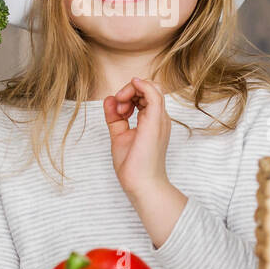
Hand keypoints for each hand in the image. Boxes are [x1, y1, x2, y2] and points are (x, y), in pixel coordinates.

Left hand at [104, 76, 170, 201]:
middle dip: (129, 91)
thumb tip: (110, 99)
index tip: (117, 110)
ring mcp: (159, 119)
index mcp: (152, 121)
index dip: (128, 96)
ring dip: (131, 89)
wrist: (140, 183)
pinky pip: (153, 93)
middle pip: (149, 88)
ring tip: (121, 107)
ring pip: (152, 87)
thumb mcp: (120, 135)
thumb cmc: (133, 165)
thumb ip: (114, 117)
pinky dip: (141, 85)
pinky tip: (131, 86)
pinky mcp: (155, 120)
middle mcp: (159, 118)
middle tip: (118, 108)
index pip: (145, 95)